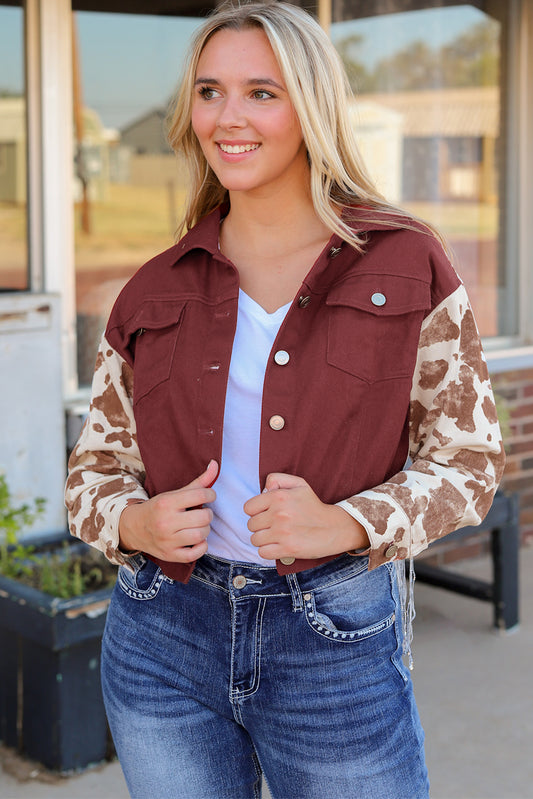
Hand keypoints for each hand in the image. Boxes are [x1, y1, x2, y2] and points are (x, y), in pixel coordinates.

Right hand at [118, 460, 217, 562]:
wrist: (134, 528)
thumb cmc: (159, 508)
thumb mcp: (174, 493)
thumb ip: (198, 481)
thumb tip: (215, 464)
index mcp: (167, 503)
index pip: (201, 495)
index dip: (211, 495)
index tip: (208, 497)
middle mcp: (165, 522)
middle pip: (204, 517)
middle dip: (207, 514)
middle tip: (201, 513)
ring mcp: (167, 540)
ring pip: (201, 535)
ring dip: (205, 530)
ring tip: (198, 526)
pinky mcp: (169, 555)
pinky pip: (195, 554)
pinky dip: (201, 547)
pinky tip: (197, 540)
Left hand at [244, 473, 368, 561]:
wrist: (335, 527)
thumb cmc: (314, 506)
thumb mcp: (299, 484)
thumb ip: (277, 479)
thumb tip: (263, 490)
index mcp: (279, 496)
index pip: (248, 508)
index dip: (256, 512)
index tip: (266, 514)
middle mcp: (279, 513)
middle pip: (251, 525)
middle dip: (260, 526)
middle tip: (274, 526)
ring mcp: (283, 532)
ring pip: (255, 539)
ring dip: (263, 540)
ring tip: (276, 536)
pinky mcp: (288, 548)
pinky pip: (263, 552)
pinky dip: (269, 551)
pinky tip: (278, 546)